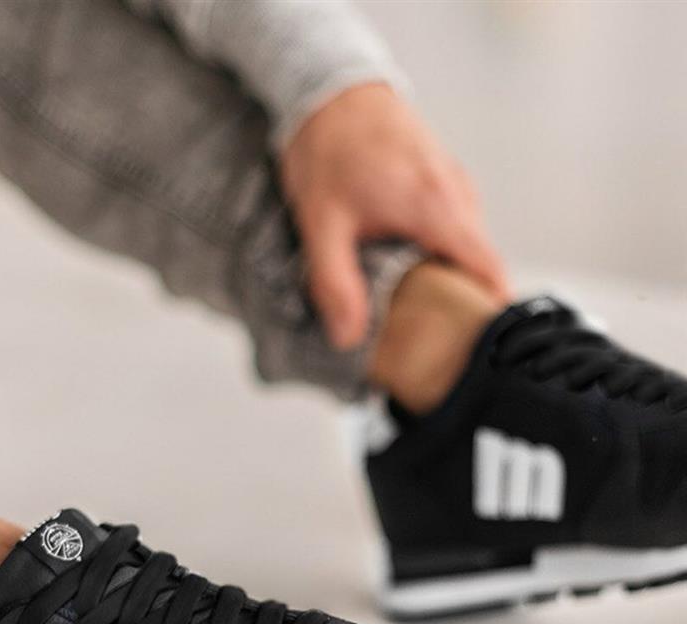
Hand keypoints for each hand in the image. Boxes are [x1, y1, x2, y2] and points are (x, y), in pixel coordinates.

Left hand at [280, 83, 508, 348]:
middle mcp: (457, 195)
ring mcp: (454, 184)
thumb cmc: (328, 148)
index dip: (488, 312)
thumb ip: (334, 283)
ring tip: (407, 308)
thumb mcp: (321, 223)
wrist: (330, 89)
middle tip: (425, 341)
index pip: (488, 269)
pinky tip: (399, 268)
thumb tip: (348, 337)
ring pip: (461, 248)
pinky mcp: (442, 181)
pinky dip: (432, 253)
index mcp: (437, 207)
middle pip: (475, 266)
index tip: (478, 347)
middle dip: (455, 304)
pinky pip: (449, 229)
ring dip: (439, 277)